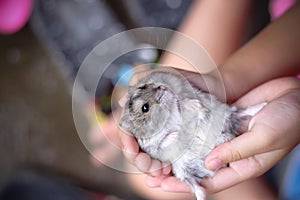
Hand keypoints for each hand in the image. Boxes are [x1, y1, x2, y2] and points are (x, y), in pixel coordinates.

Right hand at [118, 67, 223, 176]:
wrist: (218, 89)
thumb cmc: (191, 81)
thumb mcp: (166, 76)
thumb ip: (142, 82)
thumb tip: (121, 102)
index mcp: (144, 113)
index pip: (127, 130)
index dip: (126, 141)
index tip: (132, 149)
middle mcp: (151, 127)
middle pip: (135, 149)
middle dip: (138, 160)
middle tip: (149, 166)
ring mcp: (164, 138)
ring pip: (148, 158)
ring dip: (149, 169)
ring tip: (160, 172)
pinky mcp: (179, 146)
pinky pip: (166, 162)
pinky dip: (163, 170)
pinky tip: (167, 172)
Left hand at [143, 77, 299, 193]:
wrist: (295, 94)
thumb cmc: (289, 120)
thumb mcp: (264, 139)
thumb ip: (236, 151)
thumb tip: (207, 164)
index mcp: (242, 165)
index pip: (210, 180)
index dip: (186, 184)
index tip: (161, 186)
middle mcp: (229, 151)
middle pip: (197, 163)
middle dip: (175, 168)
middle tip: (150, 169)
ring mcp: (224, 134)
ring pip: (196, 144)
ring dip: (177, 147)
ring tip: (154, 148)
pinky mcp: (222, 118)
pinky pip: (201, 123)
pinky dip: (186, 125)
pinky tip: (170, 122)